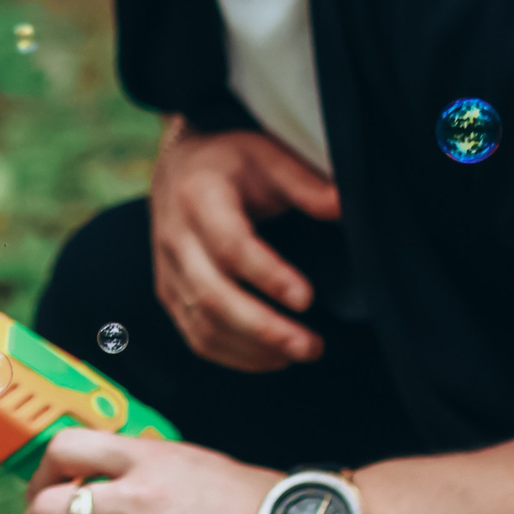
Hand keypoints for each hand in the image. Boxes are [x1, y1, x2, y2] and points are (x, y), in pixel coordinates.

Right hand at [150, 120, 340, 371]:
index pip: (230, 246)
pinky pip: (195, 335)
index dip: (268, 276)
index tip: (307, 298)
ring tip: (301, 352)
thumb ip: (303, 182)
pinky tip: (271, 358)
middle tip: (311, 346)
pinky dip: (233, 355)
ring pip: (203, 323)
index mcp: (199, 197)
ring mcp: (168, 270)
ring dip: (253, 348)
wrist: (178, 167)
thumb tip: (344, 207)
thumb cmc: (230, 162)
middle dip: (264, 328)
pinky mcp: (169, 293)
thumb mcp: (267, 155)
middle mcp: (175, 238)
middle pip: (213, 296)